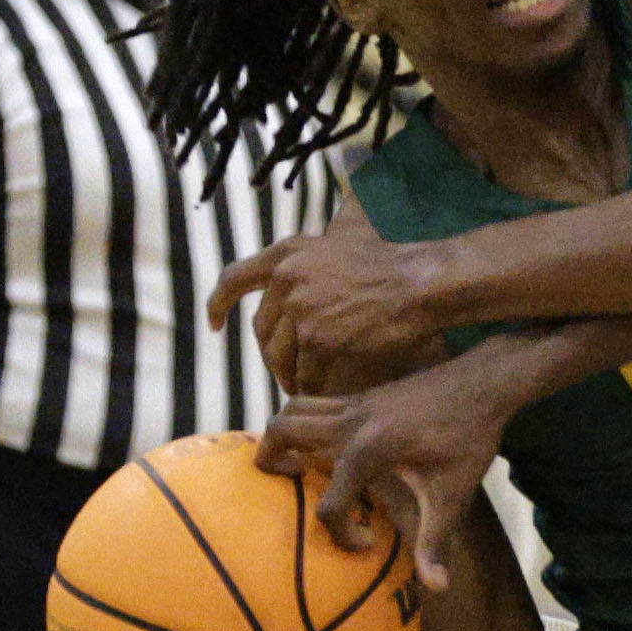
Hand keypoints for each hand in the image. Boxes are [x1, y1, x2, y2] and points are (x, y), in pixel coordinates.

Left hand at [211, 215, 437, 392]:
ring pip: (280, 357)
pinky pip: (306, 374)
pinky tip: (321, 392)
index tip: (214, 323)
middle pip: (262, 330)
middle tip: (285, 371)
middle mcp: (286, 280)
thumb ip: (313, 253)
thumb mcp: (341, 238)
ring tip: (303, 387)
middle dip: (270, 355)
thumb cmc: (390, 262)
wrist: (417, 283)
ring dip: (289, 376)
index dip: (218, 303)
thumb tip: (306, 248)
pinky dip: (311, 386)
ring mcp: (301, 311)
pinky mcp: (319, 340)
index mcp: (287, 254)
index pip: (234, 278)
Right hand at [266, 338, 554, 588]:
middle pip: (282, 430)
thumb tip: (437, 587)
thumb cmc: (470, 438)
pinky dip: (305, 421)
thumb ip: (437, 539)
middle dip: (271, 461)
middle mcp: (351, 421)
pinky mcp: (362, 395)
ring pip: (293, 407)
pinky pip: (315, 402)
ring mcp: (354, 403)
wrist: (484, 384)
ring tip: (299, 464)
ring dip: (282, 434)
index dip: (343, 534)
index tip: (370, 542)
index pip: (331, 504)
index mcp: (370, 449)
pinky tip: (328, 447)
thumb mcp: (454, 493)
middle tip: (290, 486)